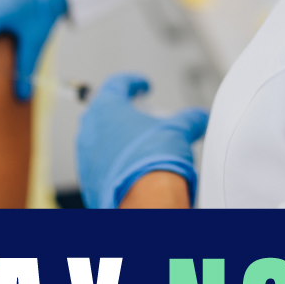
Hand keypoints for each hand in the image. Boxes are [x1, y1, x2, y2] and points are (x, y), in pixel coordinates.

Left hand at [76, 73, 207, 209]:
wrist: (143, 200)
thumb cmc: (153, 160)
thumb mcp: (178, 130)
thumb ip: (189, 119)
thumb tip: (199, 117)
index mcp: (106, 107)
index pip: (117, 84)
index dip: (133, 83)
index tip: (143, 86)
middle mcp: (89, 129)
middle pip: (104, 112)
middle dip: (123, 113)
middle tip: (142, 118)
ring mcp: (85, 156)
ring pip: (99, 141)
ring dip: (117, 140)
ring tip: (140, 148)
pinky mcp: (88, 179)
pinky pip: (99, 165)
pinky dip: (114, 163)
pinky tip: (132, 169)